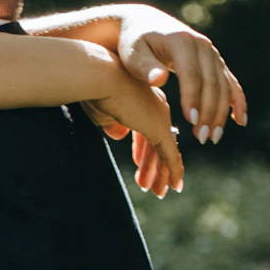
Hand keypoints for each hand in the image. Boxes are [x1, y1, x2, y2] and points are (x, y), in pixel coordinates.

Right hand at [80, 55, 183, 199]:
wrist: (100, 77)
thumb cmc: (95, 90)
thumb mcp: (103, 110)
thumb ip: (112, 123)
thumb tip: (119, 135)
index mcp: (143, 99)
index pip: (147, 130)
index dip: (144, 150)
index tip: (141, 165)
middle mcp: (156, 106)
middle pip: (158, 142)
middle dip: (156, 166)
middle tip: (155, 185)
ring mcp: (160, 117)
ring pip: (165, 152)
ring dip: (161, 174)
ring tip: (158, 192)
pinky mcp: (160, 128)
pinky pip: (170, 155)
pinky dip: (173, 171)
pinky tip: (175, 185)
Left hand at [116, 10, 247, 148]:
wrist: (145, 25)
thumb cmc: (134, 43)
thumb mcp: (134, 53)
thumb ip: (145, 67)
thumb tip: (160, 79)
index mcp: (182, 42)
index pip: (191, 74)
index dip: (193, 98)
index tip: (190, 121)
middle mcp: (202, 46)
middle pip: (212, 82)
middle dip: (209, 111)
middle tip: (201, 138)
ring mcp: (211, 53)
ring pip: (223, 86)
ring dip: (221, 113)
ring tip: (213, 138)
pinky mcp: (215, 62)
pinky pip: (230, 83)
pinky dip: (237, 101)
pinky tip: (239, 121)